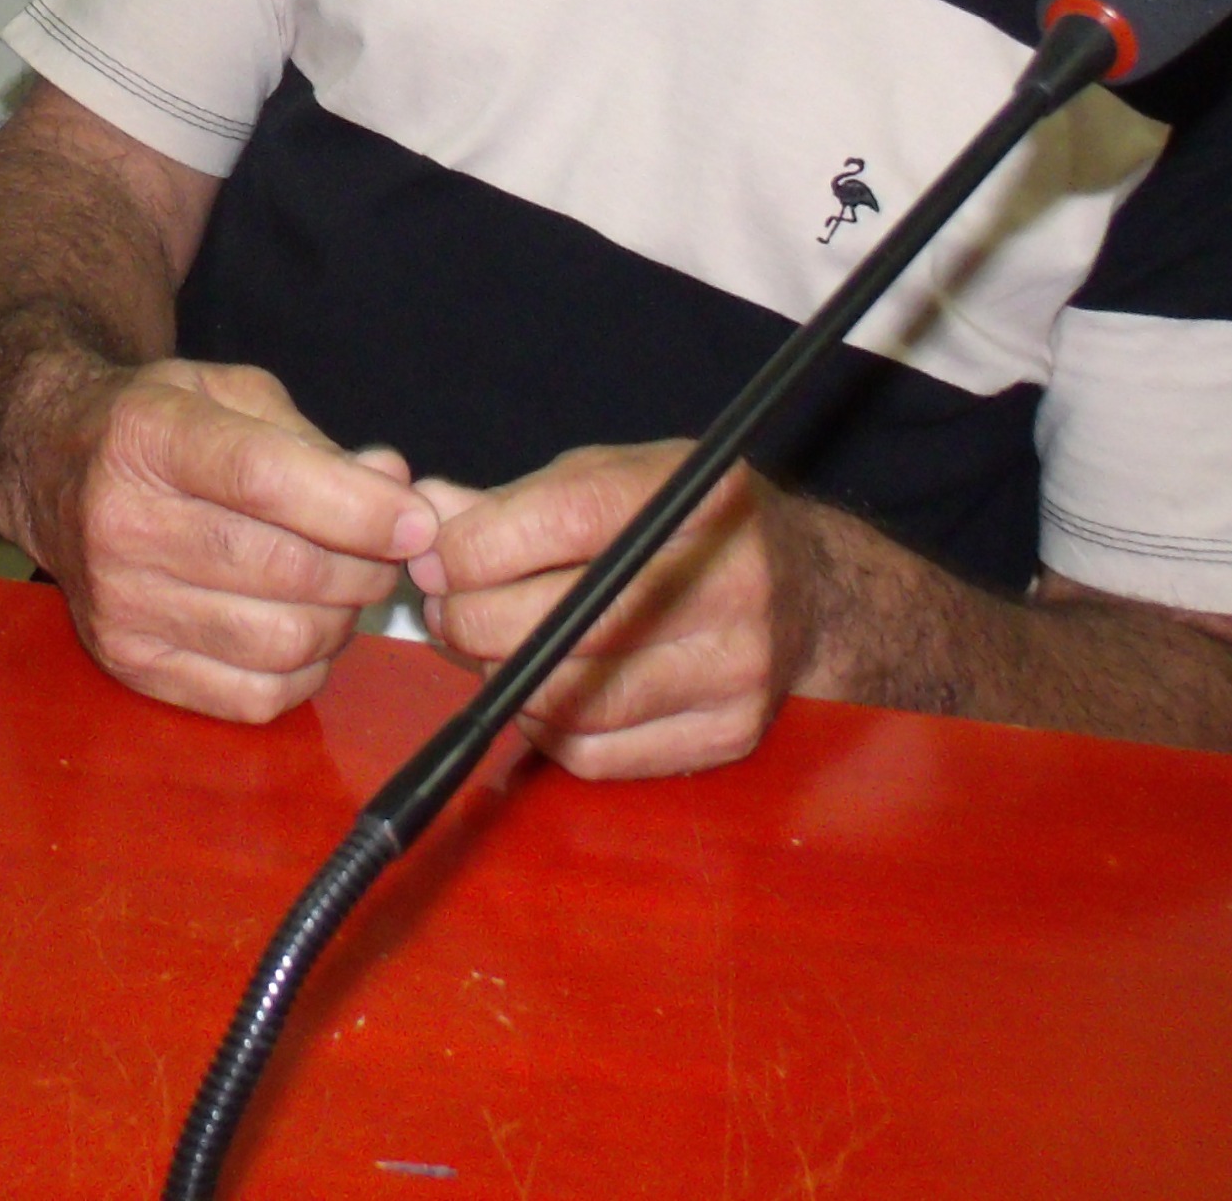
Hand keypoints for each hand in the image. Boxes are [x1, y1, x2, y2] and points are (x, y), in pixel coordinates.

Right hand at [17, 359, 432, 724]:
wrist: (52, 469)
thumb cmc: (157, 425)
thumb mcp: (227, 394)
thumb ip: (315, 442)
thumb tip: (394, 487)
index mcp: (146, 437)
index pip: (264, 480)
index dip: (356, 508)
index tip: (416, 521)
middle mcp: (121, 524)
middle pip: (284, 570)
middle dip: (365, 567)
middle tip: (385, 552)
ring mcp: (120, 604)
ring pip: (280, 640)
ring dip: (341, 621)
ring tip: (341, 588)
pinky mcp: (128, 664)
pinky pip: (253, 695)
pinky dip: (304, 671)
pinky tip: (302, 629)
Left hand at [410, 443, 817, 777]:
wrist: (807, 592)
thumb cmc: (684, 527)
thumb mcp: (613, 480)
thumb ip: (517, 502)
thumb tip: (425, 516)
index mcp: (694, 498)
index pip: (566, 520)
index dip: (476, 547)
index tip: (435, 559)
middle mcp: (727, 583)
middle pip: (562, 620)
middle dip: (473, 618)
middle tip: (445, 611)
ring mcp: (734, 668)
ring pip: (571, 697)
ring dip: (502, 676)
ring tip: (487, 647)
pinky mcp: (726, 734)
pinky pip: (595, 751)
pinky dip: (544, 727)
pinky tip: (540, 689)